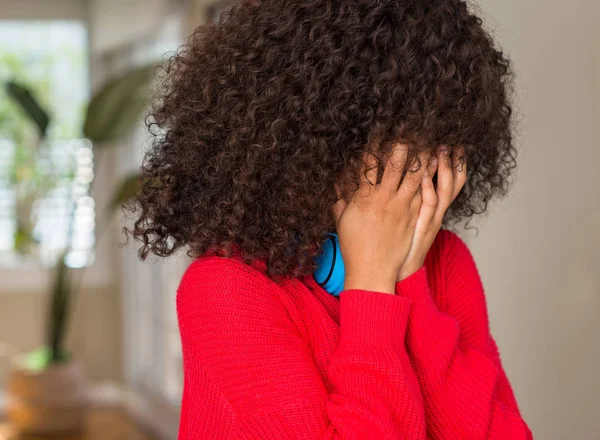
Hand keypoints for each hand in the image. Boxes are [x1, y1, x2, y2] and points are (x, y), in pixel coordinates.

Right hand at [332, 143, 430, 294]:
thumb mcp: (341, 219)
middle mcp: (384, 199)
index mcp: (363, 197)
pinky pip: (424, 192)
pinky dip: (429, 176)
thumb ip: (339, 197)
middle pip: (395, 164)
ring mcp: (402, 208)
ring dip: (420, 155)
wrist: (372, 271)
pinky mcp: (414, 217)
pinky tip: (433, 163)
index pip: (369, 163)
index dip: (374, 144)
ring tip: (426, 138)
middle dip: (401, 142)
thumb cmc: (354, 246)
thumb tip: (335, 181)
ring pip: (413, 175)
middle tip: (408, 126)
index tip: (379, 129)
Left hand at [396, 146, 466, 280]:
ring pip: (444, 190)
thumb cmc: (400, 243)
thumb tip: (403, 176)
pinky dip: (428, 189)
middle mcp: (437, 211)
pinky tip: (424, 175)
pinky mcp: (423, 226)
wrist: (399, 270)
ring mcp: (432, 219)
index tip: (454, 141)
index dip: (455, 161)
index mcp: (433, 206)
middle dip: (454, 160)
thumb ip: (406, 196)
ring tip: (441, 149)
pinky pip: (429, 205)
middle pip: (453, 181)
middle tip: (451, 139)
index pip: (451, 179)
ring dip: (443, 170)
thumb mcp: (407, 216)